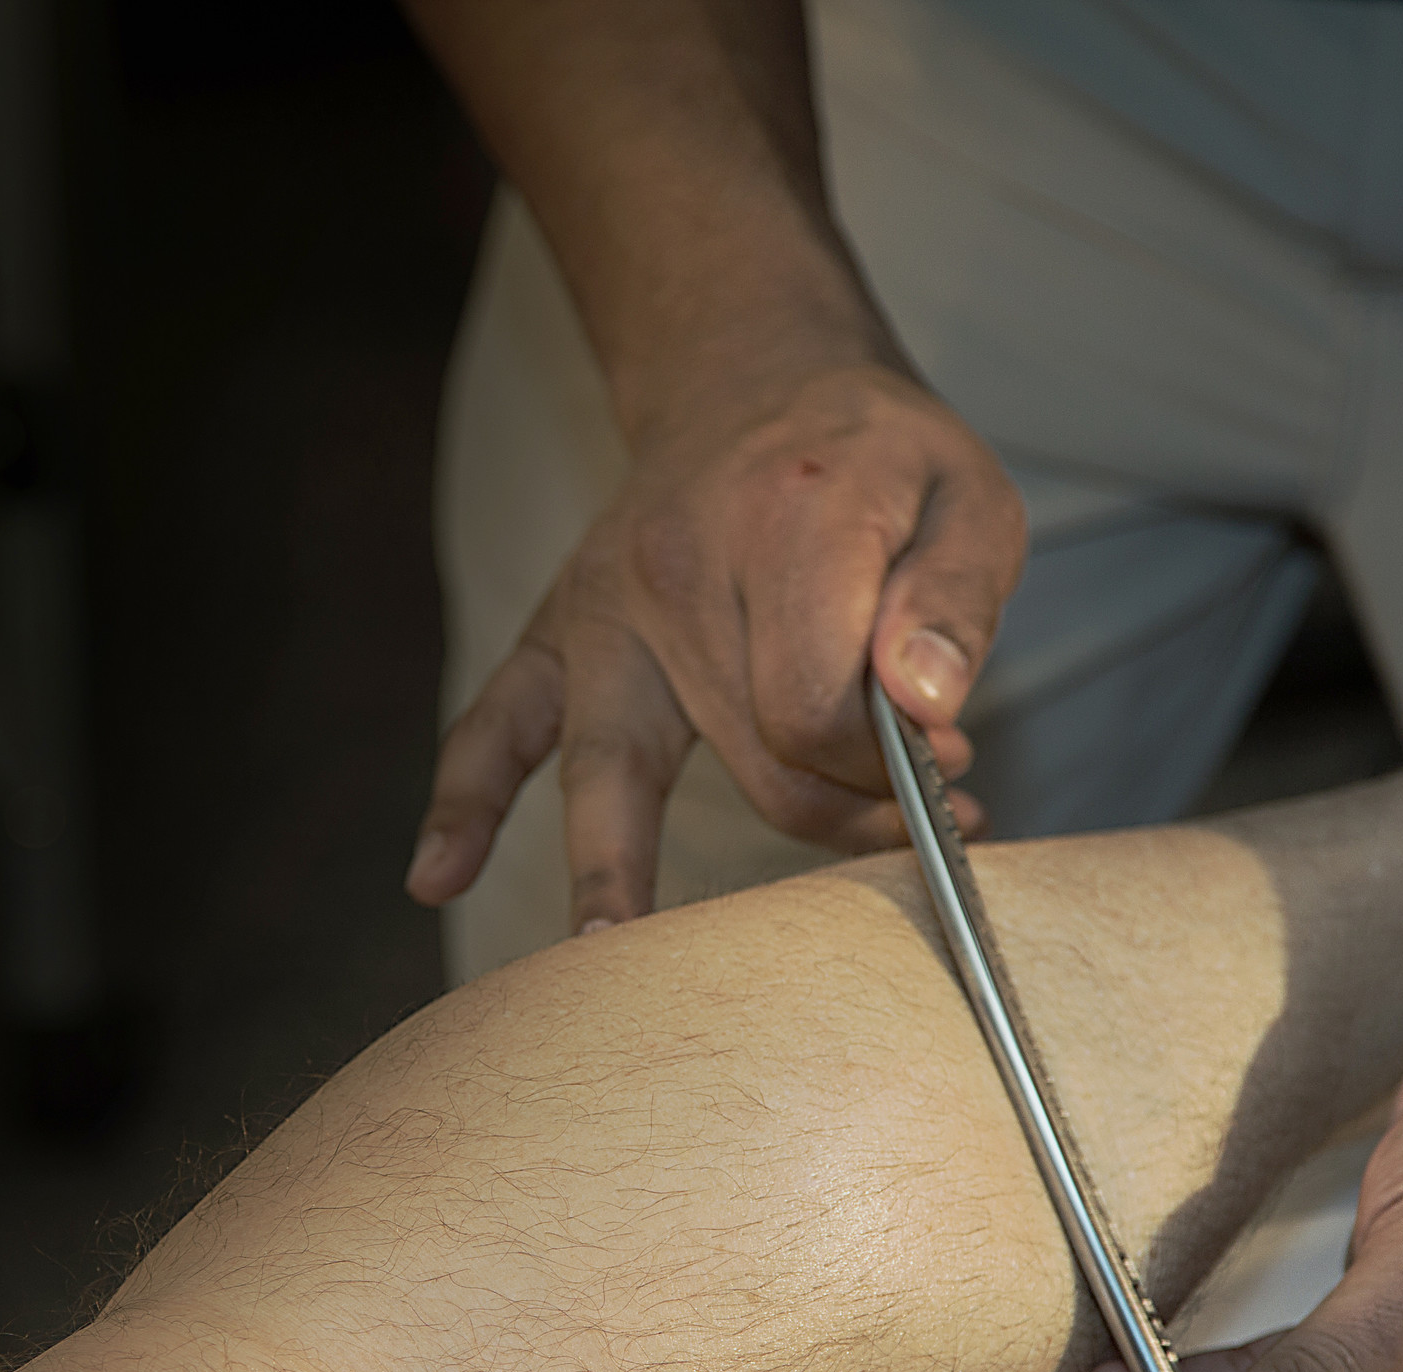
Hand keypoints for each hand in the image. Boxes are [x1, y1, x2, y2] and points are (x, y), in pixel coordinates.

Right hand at [404, 358, 1025, 931]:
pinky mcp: (556, 634)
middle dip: (836, 813)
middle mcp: (678, 567)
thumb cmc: (876, 459)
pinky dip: (462, 802)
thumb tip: (923, 710)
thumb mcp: (968, 496)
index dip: (890, 772)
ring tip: (612, 959)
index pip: (821, 713)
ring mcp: (603, 608)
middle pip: (749, 758)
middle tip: (913, 815)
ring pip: (615, 771)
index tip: (943, 772)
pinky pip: (496, 724)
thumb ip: (956, 603)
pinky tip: (435, 878)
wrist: (757, 380)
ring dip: (620, 872)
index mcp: (790, 522)